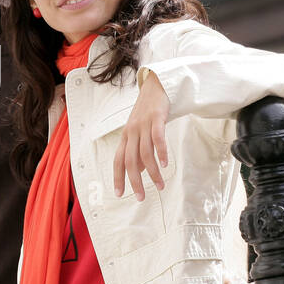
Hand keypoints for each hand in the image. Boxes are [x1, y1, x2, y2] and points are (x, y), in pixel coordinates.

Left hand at [113, 70, 169, 200]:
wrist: (156, 86)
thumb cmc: (147, 112)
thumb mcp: (139, 132)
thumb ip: (138, 150)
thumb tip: (139, 171)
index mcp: (125, 137)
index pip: (117, 161)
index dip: (117, 178)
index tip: (119, 194)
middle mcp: (131, 132)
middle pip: (130, 161)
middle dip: (134, 181)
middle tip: (141, 197)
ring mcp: (143, 125)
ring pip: (145, 154)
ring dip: (152, 172)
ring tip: (160, 186)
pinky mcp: (156, 118)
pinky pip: (157, 138)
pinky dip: (161, 152)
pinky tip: (165, 164)